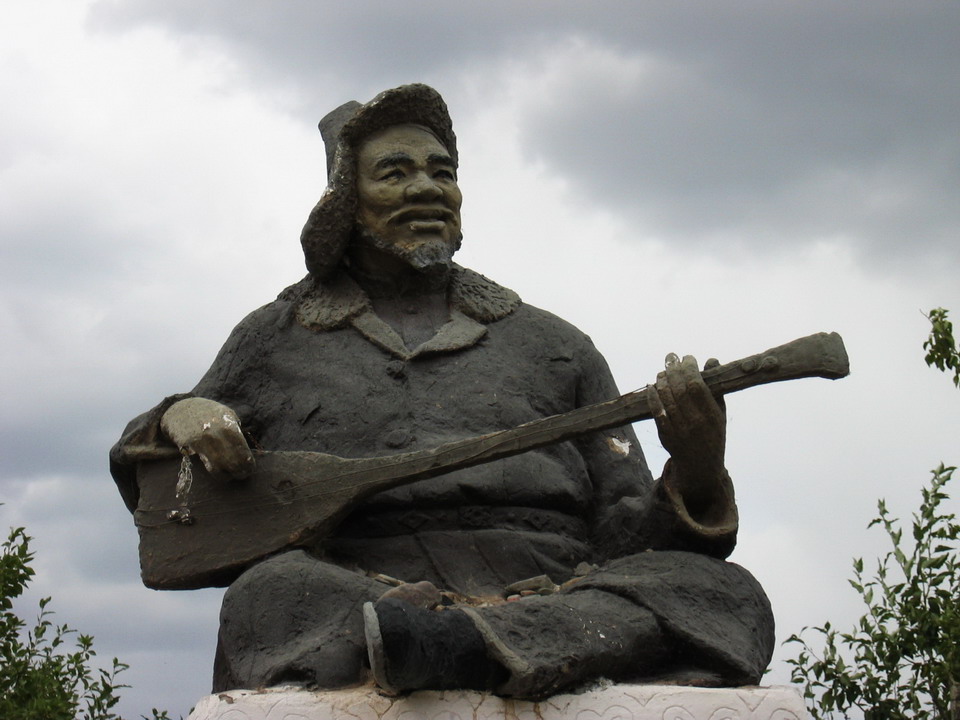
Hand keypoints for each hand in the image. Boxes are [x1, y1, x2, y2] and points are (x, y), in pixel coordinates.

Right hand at [160, 398, 253, 478]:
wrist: (181, 409)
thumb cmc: (208, 412)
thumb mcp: (226, 414)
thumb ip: (236, 428)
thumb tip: (244, 445)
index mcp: (229, 427)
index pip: (243, 451)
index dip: (248, 463)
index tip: (251, 467)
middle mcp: (217, 436)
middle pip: (233, 462)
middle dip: (241, 471)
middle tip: (244, 474)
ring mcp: (203, 443)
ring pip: (219, 467)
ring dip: (228, 475)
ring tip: (233, 475)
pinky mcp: (192, 448)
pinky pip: (206, 464)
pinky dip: (215, 471)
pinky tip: (220, 471)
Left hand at [649, 354, 725, 483]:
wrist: (701, 465)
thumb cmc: (713, 434)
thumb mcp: (721, 413)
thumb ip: (715, 387)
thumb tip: (711, 360)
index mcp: (711, 415)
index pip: (696, 385)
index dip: (689, 368)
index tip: (687, 358)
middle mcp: (694, 421)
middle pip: (679, 389)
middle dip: (673, 370)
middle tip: (671, 358)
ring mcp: (678, 429)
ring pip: (666, 398)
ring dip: (662, 380)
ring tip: (662, 371)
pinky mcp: (665, 434)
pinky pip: (656, 411)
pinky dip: (652, 396)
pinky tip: (652, 386)